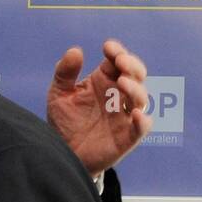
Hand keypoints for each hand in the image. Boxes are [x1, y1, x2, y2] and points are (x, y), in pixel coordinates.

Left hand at [47, 37, 151, 178]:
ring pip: (141, 98)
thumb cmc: (64, 122)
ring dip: (135, 88)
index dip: (117, 51)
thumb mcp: (58, 94)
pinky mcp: (127, 137)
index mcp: (104, 81)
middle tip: (120, 61)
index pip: (118, 60)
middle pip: (136, 74)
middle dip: (132, 65)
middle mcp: (118, 96)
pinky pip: (142, 127)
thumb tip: (76, 50)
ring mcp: (124, 116)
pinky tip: (134, 114)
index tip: (107, 47)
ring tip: (122, 82)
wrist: (62, 154)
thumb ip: (65, 72)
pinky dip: (142, 120)